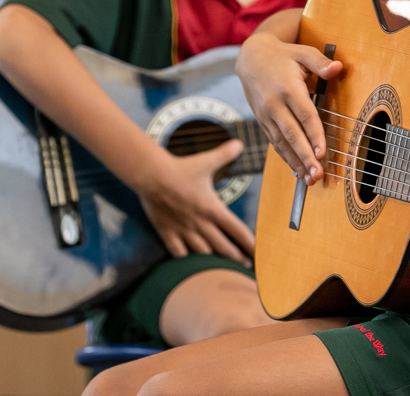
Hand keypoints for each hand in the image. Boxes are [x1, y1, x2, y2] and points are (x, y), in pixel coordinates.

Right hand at [137, 139, 255, 264]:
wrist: (152, 175)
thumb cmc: (180, 168)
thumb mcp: (205, 161)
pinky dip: (186, 257)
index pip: (236, 230)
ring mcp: (183, 230)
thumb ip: (224, 154)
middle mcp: (200, 223)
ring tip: (222, 265)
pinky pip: (178, 252)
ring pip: (203, 252)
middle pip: (223, 246)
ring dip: (214, 259)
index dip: (249, 243)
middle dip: (236, 257)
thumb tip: (239, 143)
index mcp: (212, 208)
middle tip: (245, 265)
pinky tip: (191, 259)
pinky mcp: (167, 232)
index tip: (257, 253)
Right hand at [236, 31, 341, 184]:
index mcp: (288, 88)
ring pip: (282, 143)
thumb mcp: (303, 53)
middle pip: (292, 134)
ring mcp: (266, 115)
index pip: (305, 115)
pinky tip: (297, 170)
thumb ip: (321, 63)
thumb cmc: (283, 56)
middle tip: (317, 175)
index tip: (322, 153)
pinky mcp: (262, 121)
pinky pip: (274, 142)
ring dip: (296, 163)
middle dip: (305, 157)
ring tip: (309, 179)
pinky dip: (286, 157)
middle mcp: (275, 104)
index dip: (314, 135)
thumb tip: (338, 67)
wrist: (250, 58)